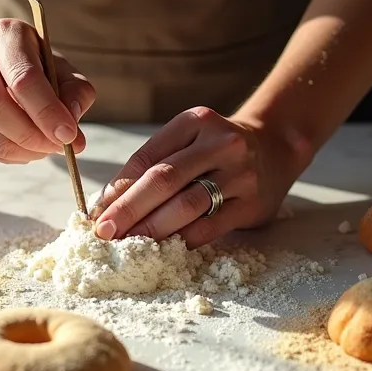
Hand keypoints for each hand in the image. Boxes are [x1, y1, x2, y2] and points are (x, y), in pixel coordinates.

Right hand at [0, 19, 96, 163]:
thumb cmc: (34, 65)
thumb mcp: (61, 68)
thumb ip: (75, 94)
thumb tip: (75, 137)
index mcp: (7, 35)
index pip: (23, 77)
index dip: (47, 111)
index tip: (68, 135)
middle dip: (29, 134)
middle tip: (56, 146)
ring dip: (21, 149)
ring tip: (44, 148)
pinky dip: (9, 155)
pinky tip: (26, 147)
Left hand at [87, 107, 301, 247]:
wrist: (275, 148)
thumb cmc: (216, 150)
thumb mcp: (187, 142)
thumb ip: (153, 165)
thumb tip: (108, 203)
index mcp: (194, 122)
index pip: (146, 157)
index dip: (117, 188)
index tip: (96, 212)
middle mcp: (219, 143)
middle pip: (163, 179)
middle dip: (128, 210)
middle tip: (105, 232)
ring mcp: (240, 172)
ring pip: (186, 204)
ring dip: (152, 228)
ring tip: (129, 244)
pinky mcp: (253, 202)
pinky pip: (210, 226)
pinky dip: (182, 239)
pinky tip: (164, 248)